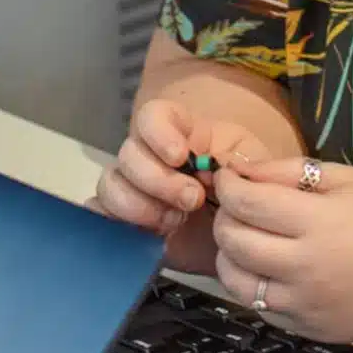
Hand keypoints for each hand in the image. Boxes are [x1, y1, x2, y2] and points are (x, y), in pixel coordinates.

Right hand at [92, 97, 266, 270]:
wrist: (244, 236)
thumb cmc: (248, 192)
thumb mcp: (254, 170)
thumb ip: (239, 164)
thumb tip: (217, 169)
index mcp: (182, 134)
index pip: (153, 116)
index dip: (158, 132)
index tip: (180, 156)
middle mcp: (151, 157)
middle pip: (129, 153)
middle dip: (158, 180)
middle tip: (191, 201)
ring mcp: (134, 188)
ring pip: (110, 184)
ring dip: (138, 205)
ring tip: (173, 222)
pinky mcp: (125, 220)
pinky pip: (99, 213)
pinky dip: (113, 222)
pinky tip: (145, 233)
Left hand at [208, 155, 352, 343]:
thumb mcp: (349, 180)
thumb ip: (291, 171)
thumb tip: (243, 170)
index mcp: (318, 223)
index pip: (246, 203)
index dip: (228, 185)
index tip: (228, 177)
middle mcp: (304, 267)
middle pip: (233, 241)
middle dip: (223, 216)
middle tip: (237, 205)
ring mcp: (303, 304)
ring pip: (235, 281)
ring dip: (229, 255)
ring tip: (246, 238)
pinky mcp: (306, 328)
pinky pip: (259, 307)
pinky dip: (253, 285)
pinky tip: (269, 268)